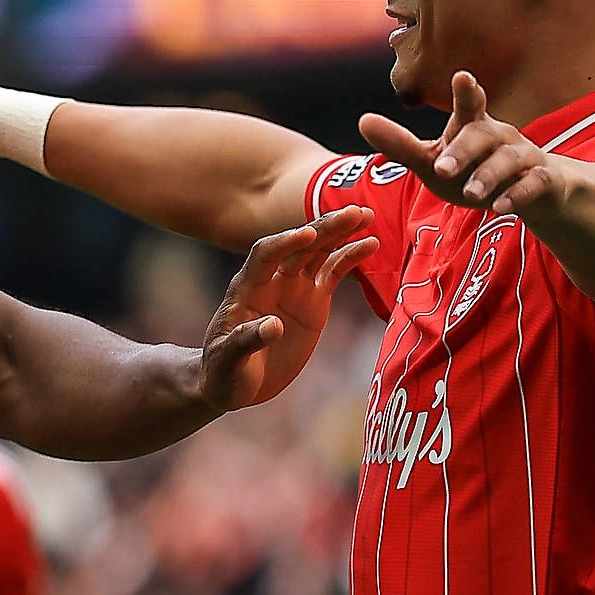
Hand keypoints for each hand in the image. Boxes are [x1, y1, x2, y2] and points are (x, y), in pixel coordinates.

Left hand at [198, 206, 378, 411]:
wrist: (236, 382)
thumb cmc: (223, 371)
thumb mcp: (228, 360)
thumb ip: (246, 341)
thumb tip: (272, 326)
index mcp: (247, 288)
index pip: (265, 255)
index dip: (284, 243)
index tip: (307, 235)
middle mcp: (272, 280)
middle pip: (299, 246)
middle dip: (324, 228)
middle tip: (353, 212)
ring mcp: (294, 287)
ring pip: (319, 252)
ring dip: (341, 233)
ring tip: (367, 216)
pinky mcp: (313, 300)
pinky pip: (334, 272)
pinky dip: (351, 257)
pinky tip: (371, 243)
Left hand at [358, 72, 565, 215]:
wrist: (535, 191)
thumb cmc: (475, 170)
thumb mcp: (435, 161)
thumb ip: (401, 145)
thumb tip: (363, 121)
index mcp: (473, 127)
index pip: (469, 105)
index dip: (466, 92)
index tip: (462, 77)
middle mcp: (499, 136)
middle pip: (482, 135)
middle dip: (463, 150)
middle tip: (442, 167)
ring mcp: (523, 157)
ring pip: (508, 160)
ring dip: (488, 176)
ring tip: (471, 194)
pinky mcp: (541, 180)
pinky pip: (533, 184)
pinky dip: (518, 195)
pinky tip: (502, 208)